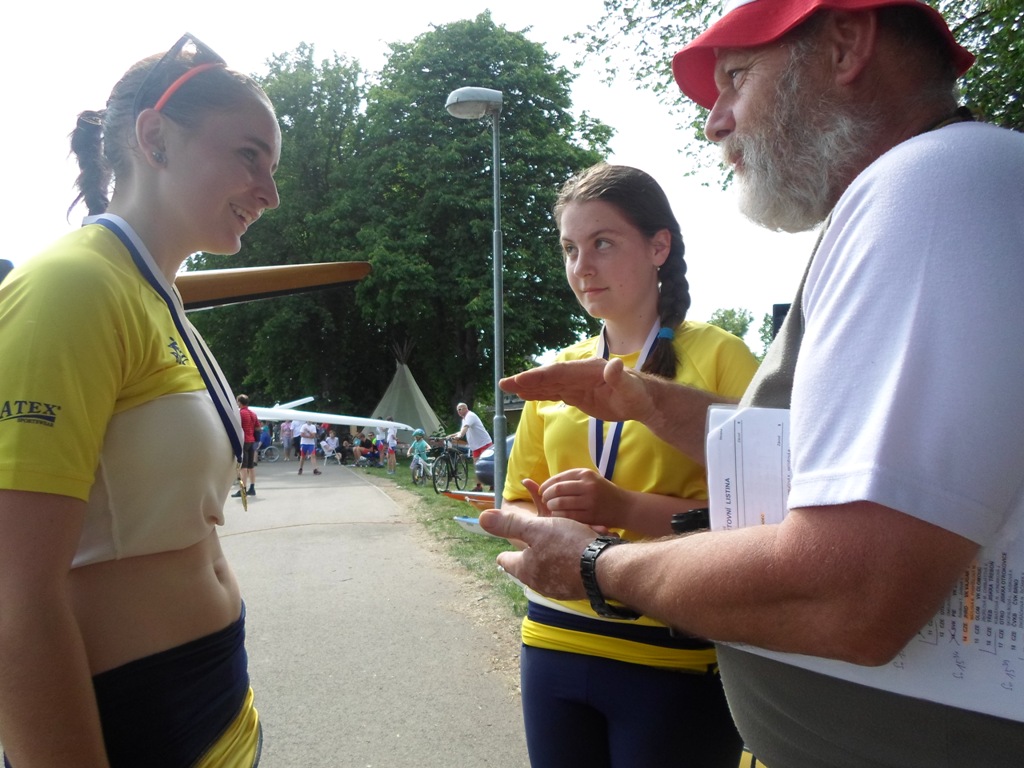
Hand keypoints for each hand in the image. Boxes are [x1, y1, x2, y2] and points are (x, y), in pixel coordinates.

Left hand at [478, 507, 596, 600]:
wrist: (607, 568)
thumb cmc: (568, 546)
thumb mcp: (536, 528)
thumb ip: (510, 524)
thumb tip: (482, 519)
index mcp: (524, 570)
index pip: (505, 560)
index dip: (507, 545)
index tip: (514, 535)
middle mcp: (539, 584)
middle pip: (530, 562)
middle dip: (538, 545)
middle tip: (550, 528)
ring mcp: (559, 589)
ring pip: (552, 564)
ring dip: (559, 550)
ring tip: (572, 533)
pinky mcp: (577, 589)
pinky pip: (570, 570)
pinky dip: (574, 558)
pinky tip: (585, 546)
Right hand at [500, 358, 655, 423]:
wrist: (642, 400)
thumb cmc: (639, 395)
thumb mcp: (632, 389)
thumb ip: (620, 378)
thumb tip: (615, 365)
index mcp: (589, 370)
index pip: (561, 372)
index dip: (541, 376)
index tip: (522, 379)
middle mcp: (579, 374)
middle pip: (549, 377)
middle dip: (527, 380)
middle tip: (504, 383)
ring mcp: (576, 383)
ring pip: (548, 385)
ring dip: (528, 386)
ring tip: (507, 388)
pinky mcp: (576, 394)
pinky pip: (554, 393)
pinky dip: (538, 393)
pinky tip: (524, 395)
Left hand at [526, 469, 617, 531]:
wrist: (624, 506)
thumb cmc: (602, 492)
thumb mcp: (587, 480)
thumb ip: (565, 481)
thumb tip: (532, 483)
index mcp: (585, 474)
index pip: (558, 478)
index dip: (546, 486)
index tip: (541, 491)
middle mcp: (587, 485)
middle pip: (557, 490)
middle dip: (546, 496)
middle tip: (545, 501)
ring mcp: (590, 500)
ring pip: (560, 503)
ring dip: (552, 507)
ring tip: (551, 509)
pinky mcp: (591, 515)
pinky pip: (568, 516)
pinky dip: (560, 517)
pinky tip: (559, 517)